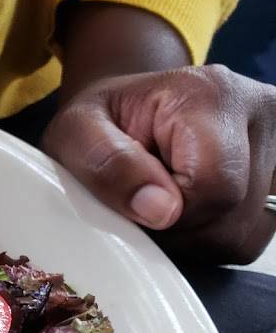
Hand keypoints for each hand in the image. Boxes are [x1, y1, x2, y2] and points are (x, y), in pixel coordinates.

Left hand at [43, 65, 275, 263]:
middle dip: (181, 231)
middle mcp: (262, 110)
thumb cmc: (101, 118)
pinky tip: (191, 211)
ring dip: (198, 238)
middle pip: (235, 217)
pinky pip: (254, 233)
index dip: (170, 216)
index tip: (137, 203)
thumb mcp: (75, 132)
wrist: (127, 105)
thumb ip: (107, 164)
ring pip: (247, 233)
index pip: (215, 189)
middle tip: (145, 205)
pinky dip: (216, 236)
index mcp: (211, 95)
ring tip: (167, 205)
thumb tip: (161, 210)